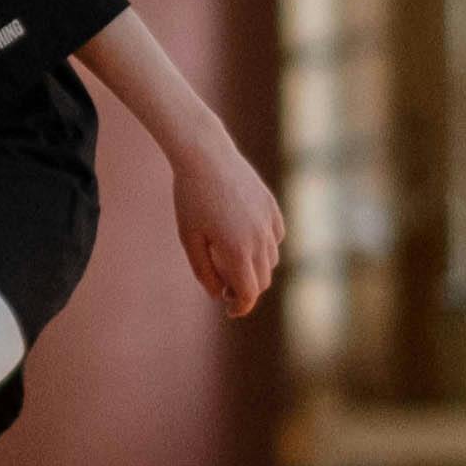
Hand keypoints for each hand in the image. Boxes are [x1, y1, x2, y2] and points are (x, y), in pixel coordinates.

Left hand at [163, 115, 288, 316]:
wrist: (205, 155)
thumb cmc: (191, 197)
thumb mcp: (189, 238)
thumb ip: (204, 271)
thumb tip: (218, 293)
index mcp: (237, 251)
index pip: (248, 293)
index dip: (240, 307)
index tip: (229, 309)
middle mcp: (259, 239)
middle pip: (262, 281)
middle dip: (245, 290)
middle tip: (224, 285)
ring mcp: (269, 222)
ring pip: (271, 260)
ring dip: (255, 268)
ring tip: (231, 261)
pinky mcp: (272, 207)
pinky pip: (276, 237)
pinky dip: (265, 246)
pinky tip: (245, 239)